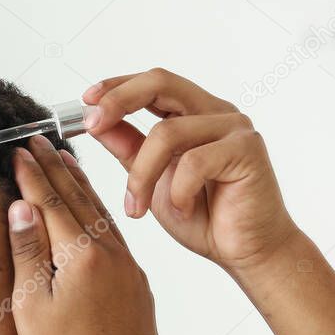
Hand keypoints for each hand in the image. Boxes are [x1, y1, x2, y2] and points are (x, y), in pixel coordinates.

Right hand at [5, 134, 159, 334]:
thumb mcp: (33, 306)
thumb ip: (29, 252)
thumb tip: (22, 206)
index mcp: (83, 256)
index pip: (52, 202)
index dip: (32, 174)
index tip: (18, 150)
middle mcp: (112, 255)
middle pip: (80, 200)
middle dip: (57, 167)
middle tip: (39, 140)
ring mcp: (130, 270)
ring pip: (102, 215)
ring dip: (83, 186)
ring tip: (68, 160)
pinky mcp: (139, 286)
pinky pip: (117, 237)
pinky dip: (101, 215)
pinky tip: (95, 211)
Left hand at [82, 67, 299, 273]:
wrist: (245, 252)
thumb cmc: (204, 217)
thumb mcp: (152, 181)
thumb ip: (129, 149)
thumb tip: (96, 123)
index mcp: (193, 113)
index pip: (151, 84)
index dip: (116, 86)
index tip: (86, 102)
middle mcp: (214, 112)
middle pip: (160, 83)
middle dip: (119, 100)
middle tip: (92, 125)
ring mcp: (233, 127)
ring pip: (167, 133)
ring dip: (142, 175)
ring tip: (137, 207)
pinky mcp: (247, 149)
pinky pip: (194, 162)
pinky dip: (179, 191)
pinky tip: (184, 210)